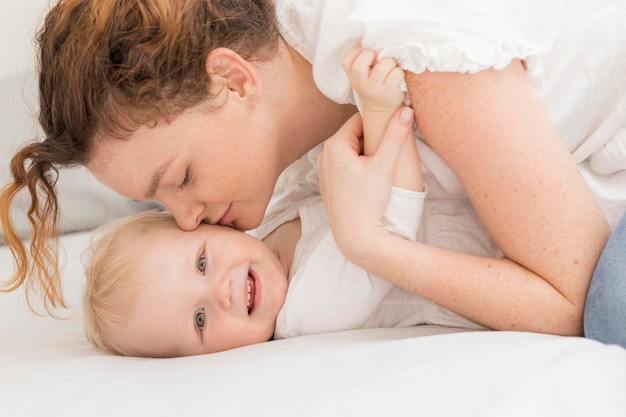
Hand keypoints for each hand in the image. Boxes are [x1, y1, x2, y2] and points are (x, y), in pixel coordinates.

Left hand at [317, 107, 413, 261]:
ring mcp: (324, 171)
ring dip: (364, 154)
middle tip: (388, 150)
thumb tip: (406, 110)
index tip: (390, 130)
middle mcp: (324, 155)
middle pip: (353, 136)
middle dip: (371, 140)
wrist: (356, 236)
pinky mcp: (327, 185)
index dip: (376, 124)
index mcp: (335, 145)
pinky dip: (356, 167)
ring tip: (380, 166)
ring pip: (348, 152)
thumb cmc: (368, 201)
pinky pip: (343, 166)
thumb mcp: (384, 165)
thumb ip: (395, 135)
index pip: (358, 120)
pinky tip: (368, 179)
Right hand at [341, 48, 405, 112]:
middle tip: (377, 59)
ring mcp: (375, 88)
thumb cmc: (372, 84)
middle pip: (359, 65)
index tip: (365, 56)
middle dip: (370, 55)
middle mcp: (361, 83)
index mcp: (352, 75)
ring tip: (390, 67)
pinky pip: (396, 74)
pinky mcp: (389, 91)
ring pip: (382, 67)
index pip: (346, 60)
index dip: (356, 53)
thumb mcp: (362, 75)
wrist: (380, 108)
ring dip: (389, 62)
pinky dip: (399, 72)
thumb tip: (380, 47)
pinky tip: (397, 75)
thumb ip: (364, 61)